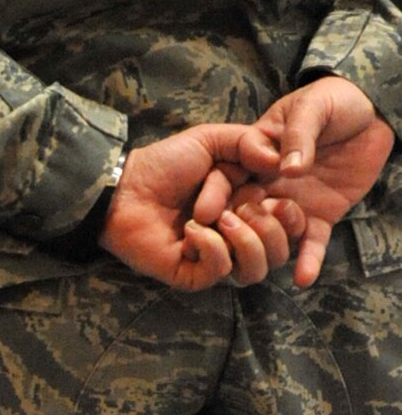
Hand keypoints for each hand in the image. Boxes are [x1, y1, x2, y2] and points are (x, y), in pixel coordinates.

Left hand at [100, 123, 301, 290]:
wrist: (125, 185)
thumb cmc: (165, 163)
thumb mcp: (211, 140)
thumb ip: (249, 142)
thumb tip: (280, 161)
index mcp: (248, 207)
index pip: (290, 227)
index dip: (290, 216)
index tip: (278, 198)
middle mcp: (236, 236)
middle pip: (279, 252)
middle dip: (270, 227)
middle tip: (245, 207)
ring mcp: (216, 257)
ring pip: (256, 270)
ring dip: (247, 240)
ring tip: (220, 217)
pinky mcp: (193, 274)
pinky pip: (220, 271)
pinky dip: (211, 247)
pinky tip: (191, 230)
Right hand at [227, 76, 393, 287]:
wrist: (372, 111)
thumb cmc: (333, 99)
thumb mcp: (311, 107)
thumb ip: (297, 135)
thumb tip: (286, 168)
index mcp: (255, 153)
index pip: (225, 177)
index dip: (213, 194)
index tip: (205, 214)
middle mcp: (267, 183)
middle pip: (243, 211)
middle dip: (238, 228)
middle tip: (234, 238)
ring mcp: (293, 202)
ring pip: (273, 232)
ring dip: (270, 244)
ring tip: (270, 249)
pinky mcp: (321, 216)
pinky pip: (312, 242)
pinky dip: (308, 261)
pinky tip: (303, 279)